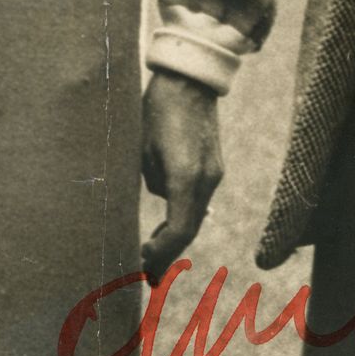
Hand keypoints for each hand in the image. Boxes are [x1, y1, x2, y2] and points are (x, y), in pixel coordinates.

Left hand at [141, 71, 223, 283]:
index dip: (162, 251)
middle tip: (149, 276)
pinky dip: (182, 216)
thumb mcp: (140, 148)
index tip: (142, 260)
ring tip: (151, 253)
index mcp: (186, 176)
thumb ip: (151, 182)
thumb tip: (160, 200)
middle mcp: (206, 179)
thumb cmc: (156, 109)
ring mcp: (214, 173)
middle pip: (189, 229)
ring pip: (195, 215)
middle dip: (168, 254)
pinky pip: (198, 200)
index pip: (180, 230)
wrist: (189, 79)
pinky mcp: (214, 166)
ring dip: (174, 236)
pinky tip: (166, 227)